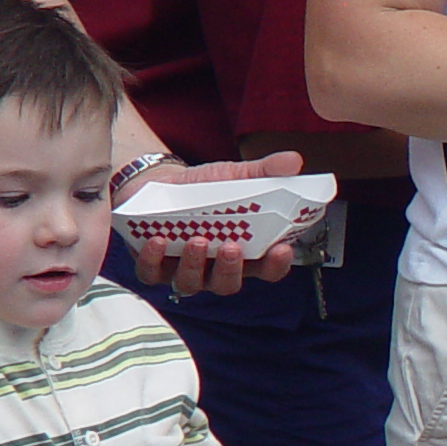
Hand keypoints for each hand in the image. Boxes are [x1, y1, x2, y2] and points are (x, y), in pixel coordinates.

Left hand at [120, 152, 307, 297]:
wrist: (159, 184)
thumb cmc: (202, 188)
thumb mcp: (235, 177)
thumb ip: (264, 172)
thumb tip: (293, 161)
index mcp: (243, 254)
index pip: (267, 269)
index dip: (276, 265)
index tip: (281, 249)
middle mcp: (215, 269)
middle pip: (228, 284)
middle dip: (231, 270)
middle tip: (232, 248)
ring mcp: (183, 270)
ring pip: (192, 283)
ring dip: (195, 265)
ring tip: (197, 240)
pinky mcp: (153, 266)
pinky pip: (153, 273)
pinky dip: (154, 261)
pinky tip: (160, 241)